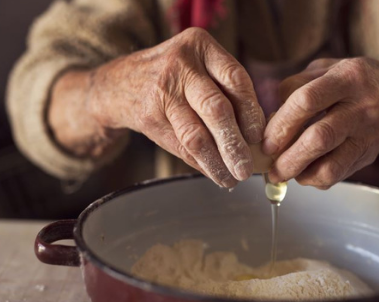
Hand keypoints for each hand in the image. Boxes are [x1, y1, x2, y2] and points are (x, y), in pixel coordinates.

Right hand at [87, 28, 265, 187]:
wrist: (119, 83)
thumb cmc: (175, 76)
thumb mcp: (200, 66)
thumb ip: (227, 89)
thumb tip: (259, 134)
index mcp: (201, 46)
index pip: (236, 79)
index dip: (251, 111)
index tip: (258, 136)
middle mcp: (181, 65)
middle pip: (216, 109)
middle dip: (234, 144)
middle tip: (246, 168)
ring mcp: (162, 91)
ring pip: (196, 135)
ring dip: (217, 161)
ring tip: (232, 178)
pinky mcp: (149, 117)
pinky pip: (181, 147)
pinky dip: (201, 164)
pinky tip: (214, 173)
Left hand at [262, 57, 378, 188]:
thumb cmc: (350, 83)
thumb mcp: (324, 70)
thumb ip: (294, 88)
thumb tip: (268, 122)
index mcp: (348, 77)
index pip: (307, 100)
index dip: (281, 124)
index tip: (265, 141)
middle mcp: (363, 106)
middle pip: (319, 138)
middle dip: (289, 157)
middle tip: (270, 167)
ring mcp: (370, 133)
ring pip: (331, 165)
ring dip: (300, 174)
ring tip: (283, 173)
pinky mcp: (370, 154)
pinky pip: (338, 175)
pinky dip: (315, 179)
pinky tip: (304, 172)